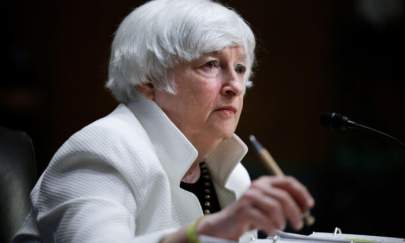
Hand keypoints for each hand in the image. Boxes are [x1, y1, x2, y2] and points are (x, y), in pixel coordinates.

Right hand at [197, 176, 314, 239]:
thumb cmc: (247, 216)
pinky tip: (270, 232)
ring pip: (275, 206)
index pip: (288, 181)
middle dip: (295, 212)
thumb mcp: (267, 207)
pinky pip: (264, 219)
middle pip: (283, 195)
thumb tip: (304, 208)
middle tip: (298, 223)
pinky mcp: (243, 210)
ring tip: (280, 228)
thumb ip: (282, 203)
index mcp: (264, 182)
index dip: (301, 193)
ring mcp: (249, 197)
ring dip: (282, 221)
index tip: (309, 205)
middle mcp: (257, 186)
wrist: (223, 225)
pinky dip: (271, 228)